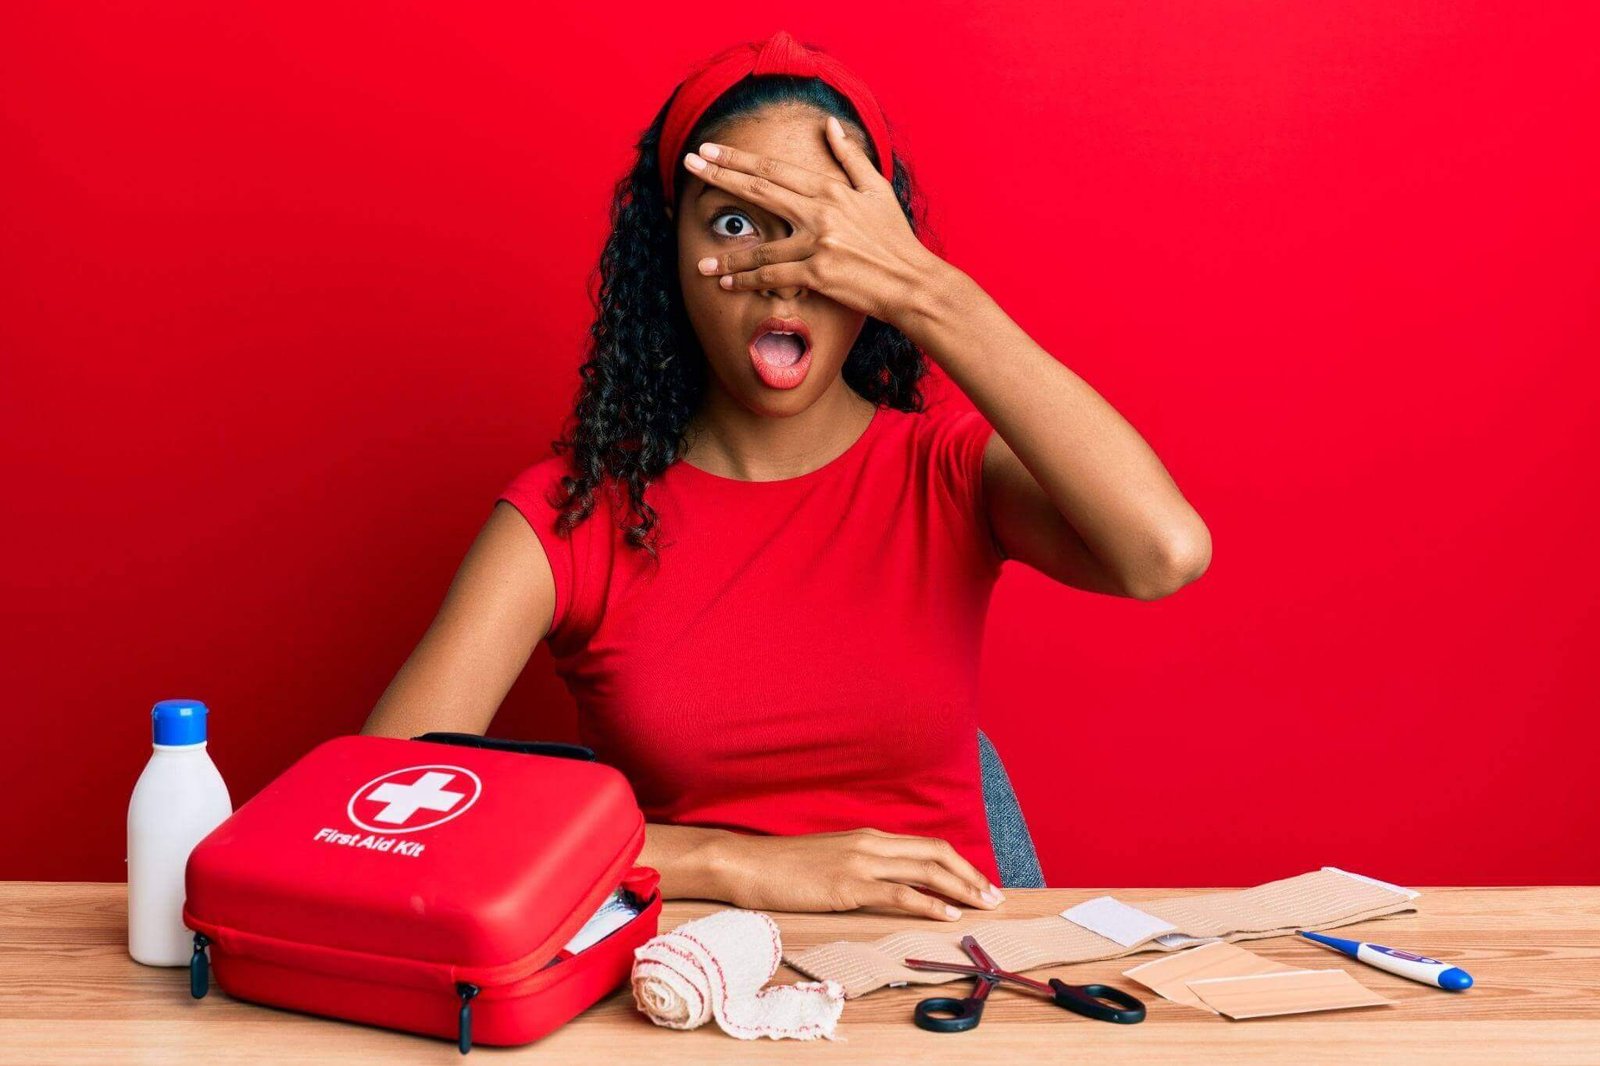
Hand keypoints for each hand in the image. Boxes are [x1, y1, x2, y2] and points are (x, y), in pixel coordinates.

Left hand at [684, 115, 949, 326]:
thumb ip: (850, 157)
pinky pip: (773, 277)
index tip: (710, 150)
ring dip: (728, 256)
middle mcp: (821, 211)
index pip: (774, 169)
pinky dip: (747, 282)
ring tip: (701, 261)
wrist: (913, 282)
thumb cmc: (895, 239)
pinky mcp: (819, 274)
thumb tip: (829, 126)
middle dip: (720, 176)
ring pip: (761, 247)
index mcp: (832, 189)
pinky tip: (726, 285)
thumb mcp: (877, 190)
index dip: (738, 158)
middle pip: (760, 191)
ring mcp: (819, 243)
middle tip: (689, 165)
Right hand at [709, 826, 1005, 920]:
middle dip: (970, 875)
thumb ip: (861, 863)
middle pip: (936, 854)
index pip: (927, 846)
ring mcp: (861, 863)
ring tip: (982, 906)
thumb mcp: (831, 858)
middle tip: (995, 897)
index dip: (959, 864)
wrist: (747, 863)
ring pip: (925, 870)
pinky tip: (946, 915)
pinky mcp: (848, 885)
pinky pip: (899, 893)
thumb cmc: (784, 865)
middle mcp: (871, 843)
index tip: (980, 882)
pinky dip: (928, 903)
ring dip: (960, 888)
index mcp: (868, 836)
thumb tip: (888, 880)